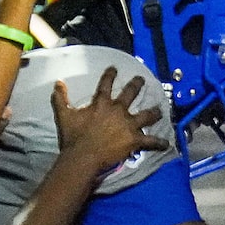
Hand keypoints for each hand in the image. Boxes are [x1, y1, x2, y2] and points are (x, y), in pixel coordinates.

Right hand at [50, 67, 166, 176]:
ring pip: (147, 115)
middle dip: (137, 85)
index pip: (106, 84)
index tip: (114, 68)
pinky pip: (151, 141)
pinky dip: (159, 143)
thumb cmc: (74, 137)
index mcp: (101, 103)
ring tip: (161, 110)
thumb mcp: (64, 115)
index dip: (110, 74)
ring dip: (155, 112)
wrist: (84, 156)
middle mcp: (118, 110)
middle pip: (130, 93)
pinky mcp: (135, 140)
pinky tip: (167, 143)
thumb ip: (61, 98)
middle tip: (142, 80)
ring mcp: (128, 125)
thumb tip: (58, 83)